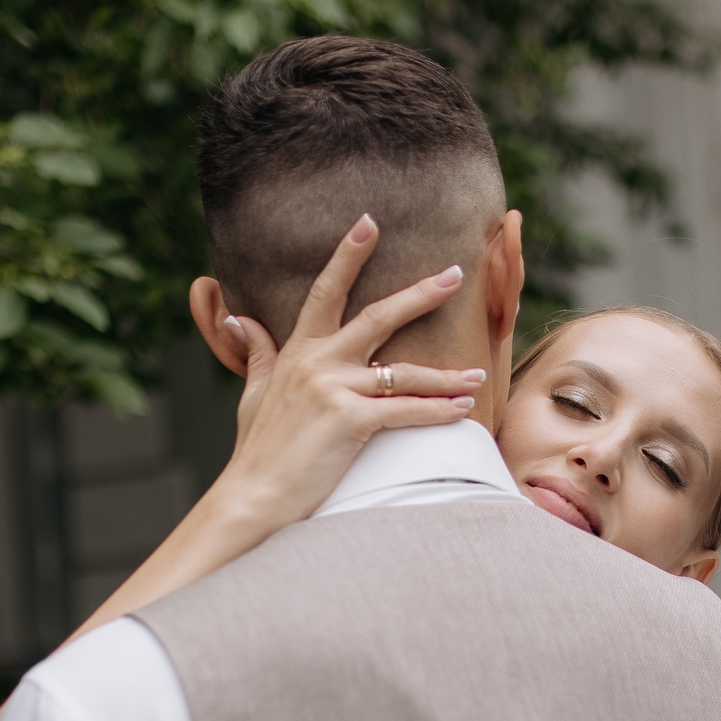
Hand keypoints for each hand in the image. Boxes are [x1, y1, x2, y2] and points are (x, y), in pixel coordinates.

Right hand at [209, 214, 485, 532]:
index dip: (347, 256)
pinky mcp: (350, 421)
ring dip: (447, 374)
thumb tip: (242, 321)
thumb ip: (259, 354)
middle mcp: (317, 363)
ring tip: (478, 374)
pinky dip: (438, 410)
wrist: (255, 496)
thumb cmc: (258, 450)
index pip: (325, 292)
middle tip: (454, 274)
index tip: (369, 224)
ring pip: (405, 371)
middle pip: (377, 317)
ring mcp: (334, 390)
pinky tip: (462, 410)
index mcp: (298, 352)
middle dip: (420, 293)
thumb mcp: (255, 393)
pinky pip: (406, 411)